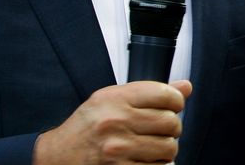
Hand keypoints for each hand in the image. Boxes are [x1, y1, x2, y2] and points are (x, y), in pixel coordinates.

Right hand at [34, 80, 191, 164]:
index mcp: (114, 98)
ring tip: (152, 147)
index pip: (164, 94)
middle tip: (162, 130)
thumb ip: (148, 93)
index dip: (176, 101)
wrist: (59, 156)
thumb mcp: (111, 100)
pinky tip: (146, 160)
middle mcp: (116, 122)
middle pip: (171, 122)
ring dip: (166, 149)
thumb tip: (186, 87)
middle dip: (172, 127)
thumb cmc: (87, 127)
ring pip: (169, 148)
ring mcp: (118, 149)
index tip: (173, 106)